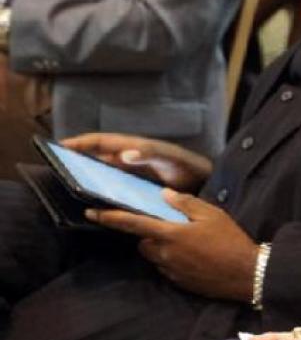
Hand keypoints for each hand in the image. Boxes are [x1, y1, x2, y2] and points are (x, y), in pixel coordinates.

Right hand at [62, 132, 210, 192]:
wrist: (204, 182)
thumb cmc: (187, 167)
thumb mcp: (170, 159)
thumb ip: (150, 155)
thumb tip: (125, 153)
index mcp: (135, 147)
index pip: (103, 141)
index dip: (82, 142)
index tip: (60, 145)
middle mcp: (130, 157)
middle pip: (98, 155)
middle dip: (78, 157)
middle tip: (57, 165)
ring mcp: (132, 171)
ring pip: (103, 170)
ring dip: (87, 173)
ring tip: (68, 183)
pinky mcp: (136, 184)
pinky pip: (112, 183)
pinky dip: (100, 187)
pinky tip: (92, 198)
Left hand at [85, 191, 258, 300]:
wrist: (246, 274)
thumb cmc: (230, 240)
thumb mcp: (212, 214)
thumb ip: (185, 204)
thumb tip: (164, 194)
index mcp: (170, 234)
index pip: (132, 224)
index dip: (110, 217)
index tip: (91, 212)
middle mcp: (164, 254)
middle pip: (143, 242)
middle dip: (149, 234)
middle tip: (171, 226)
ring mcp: (170, 270)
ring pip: (154, 255)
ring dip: (161, 247)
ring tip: (187, 241)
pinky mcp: (178, 282)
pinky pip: (167, 267)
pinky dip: (173, 259)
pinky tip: (195, 256)